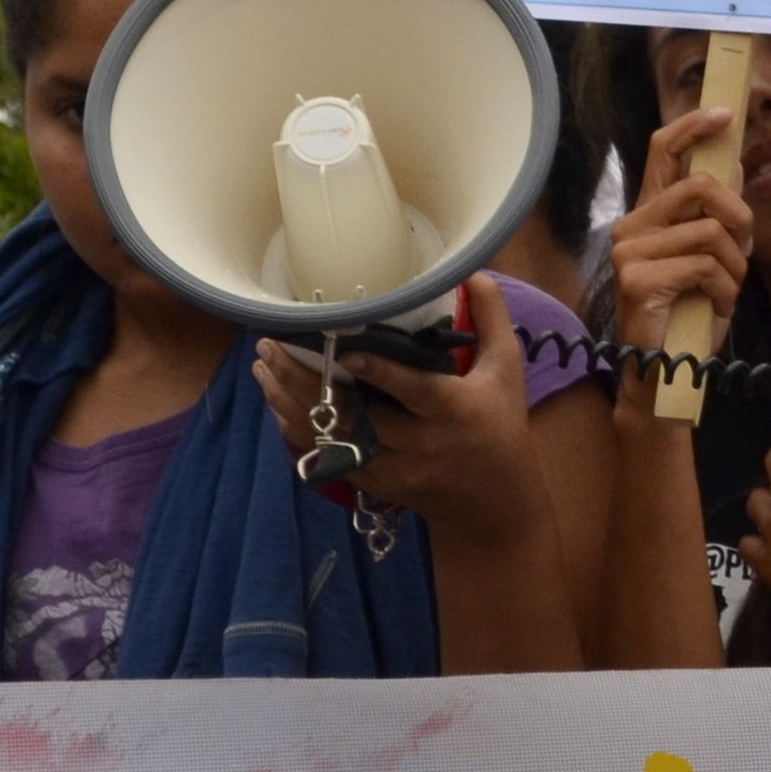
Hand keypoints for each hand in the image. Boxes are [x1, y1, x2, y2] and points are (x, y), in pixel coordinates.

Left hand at [258, 276, 543, 535]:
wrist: (491, 500)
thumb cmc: (501, 424)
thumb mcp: (507, 371)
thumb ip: (493, 321)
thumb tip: (476, 272)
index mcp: (456, 411)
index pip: (416, 391)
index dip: (381, 372)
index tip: (345, 348)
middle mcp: (421, 443)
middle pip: (357, 415)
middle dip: (307, 381)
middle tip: (272, 345)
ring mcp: (393, 468)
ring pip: (332, 437)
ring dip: (290, 402)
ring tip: (263, 368)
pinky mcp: (373, 483)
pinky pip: (326, 456)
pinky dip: (298, 430)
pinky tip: (277, 402)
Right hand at [604, 104, 754, 371]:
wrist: (667, 370)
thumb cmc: (689, 313)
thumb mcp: (712, 257)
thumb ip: (717, 214)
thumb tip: (735, 163)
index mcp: (651, 213)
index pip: (663, 149)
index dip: (694, 125)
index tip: (727, 112)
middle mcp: (632, 225)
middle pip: (700, 186)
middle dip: (740, 216)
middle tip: (745, 249)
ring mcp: (630, 250)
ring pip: (710, 231)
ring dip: (735, 267)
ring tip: (725, 291)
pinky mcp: (635, 278)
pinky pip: (704, 266)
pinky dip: (726, 290)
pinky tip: (716, 308)